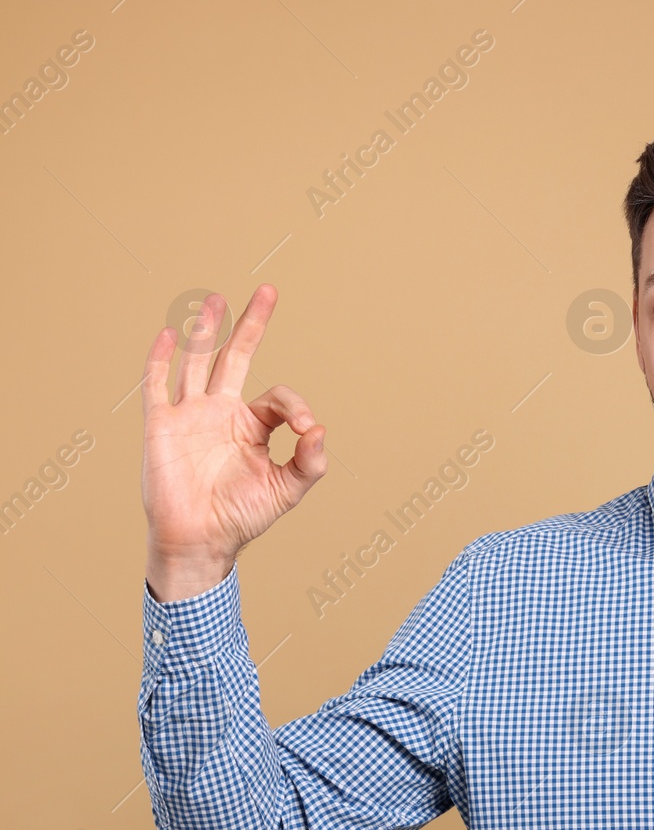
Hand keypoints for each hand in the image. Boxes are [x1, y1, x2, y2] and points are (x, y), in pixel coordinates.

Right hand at [142, 284, 327, 599]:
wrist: (200, 540)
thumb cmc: (242, 516)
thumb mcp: (287, 490)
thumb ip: (310, 462)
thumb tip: (321, 430)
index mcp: (252, 426)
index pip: (278, 397)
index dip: (296, 408)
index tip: (305, 433)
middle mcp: (221, 413)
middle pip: (236, 357)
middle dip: (252, 325)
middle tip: (268, 290)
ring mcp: (190, 415)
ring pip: (198, 362)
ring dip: (206, 331)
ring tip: (215, 299)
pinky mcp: (161, 425)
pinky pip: (157, 386)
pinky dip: (160, 361)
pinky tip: (168, 335)